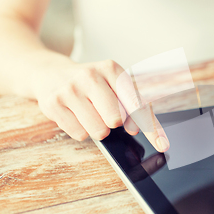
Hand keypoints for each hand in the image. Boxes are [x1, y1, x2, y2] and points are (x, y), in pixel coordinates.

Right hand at [31, 59, 169, 151]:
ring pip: (98, 130)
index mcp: (111, 69)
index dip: (150, 126)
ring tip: (90, 114)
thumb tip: (135, 128)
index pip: (137, 103)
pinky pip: (79, 134)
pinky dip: (82, 131)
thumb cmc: (90, 84)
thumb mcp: (113, 84)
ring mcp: (69, 89)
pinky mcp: (52, 103)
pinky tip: (76, 115)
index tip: (162, 144)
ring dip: (99, 129)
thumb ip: (131, 104)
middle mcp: (90, 75)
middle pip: (116, 119)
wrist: (50, 73)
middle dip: (115, 123)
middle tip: (108, 115)